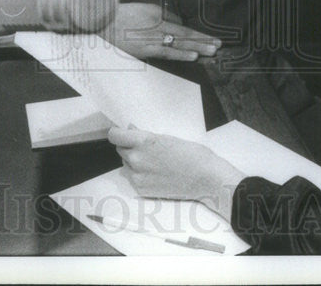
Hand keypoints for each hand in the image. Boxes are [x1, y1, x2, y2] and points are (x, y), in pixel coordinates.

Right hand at [100, 3, 220, 60]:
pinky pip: (167, 52)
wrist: (101, 22)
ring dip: (198, 47)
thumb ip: (162, 18)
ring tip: (213, 51)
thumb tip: (178, 26)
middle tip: (219, 45)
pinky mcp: (145, 48)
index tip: (212, 39)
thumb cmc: (121, 17)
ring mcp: (152, 37)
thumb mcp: (144, 11)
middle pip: (185, 33)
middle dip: (203, 40)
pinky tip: (193, 56)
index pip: (183, 27)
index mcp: (158, 15)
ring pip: (180, 42)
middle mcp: (158, 24)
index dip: (199, 34)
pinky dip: (181, 53)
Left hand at [109, 127, 244, 216]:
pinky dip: (139, 174)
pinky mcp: (141, 190)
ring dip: (133, 161)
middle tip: (146, 149)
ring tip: (154, 163)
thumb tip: (131, 130)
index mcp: (144, 141)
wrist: (206, 179)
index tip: (122, 133)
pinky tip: (156, 174)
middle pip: (120, 149)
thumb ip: (145, 135)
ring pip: (126, 164)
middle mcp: (137, 158)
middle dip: (129, 147)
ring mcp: (138, 176)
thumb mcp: (168, 138)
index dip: (118, 133)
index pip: (115, 135)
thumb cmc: (192, 154)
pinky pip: (133, 178)